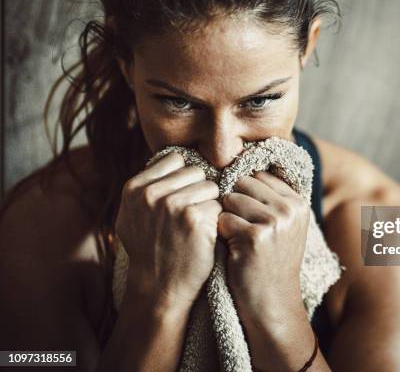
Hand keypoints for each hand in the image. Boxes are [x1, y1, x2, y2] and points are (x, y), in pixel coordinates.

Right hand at [115, 152, 221, 309]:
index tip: (185, 195)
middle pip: (196, 170)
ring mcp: (172, 204)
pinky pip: (219, 204)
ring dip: (211, 203)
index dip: (185, 177)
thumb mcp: (133, 215)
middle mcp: (150, 193)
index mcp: (134, 188)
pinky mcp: (194, 218)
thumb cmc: (150, 251)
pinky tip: (205, 235)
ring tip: (198, 225)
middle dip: (200, 190)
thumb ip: (148, 187)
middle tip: (193, 214)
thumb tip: (173, 159)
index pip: (175, 159)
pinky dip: (218, 219)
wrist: (159, 288)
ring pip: (210, 185)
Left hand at [218, 171, 310, 325]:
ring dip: (226, 219)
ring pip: (230, 199)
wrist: (272, 302)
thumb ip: (270, 196)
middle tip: (242, 230)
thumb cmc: (269, 262)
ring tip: (239, 240)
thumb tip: (241, 160)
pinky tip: (235, 250)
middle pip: (242, 182)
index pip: (259, 174)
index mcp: (298, 201)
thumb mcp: (282, 226)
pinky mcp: (256, 237)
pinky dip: (222, 235)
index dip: (245, 193)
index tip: (249, 217)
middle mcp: (290, 208)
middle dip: (234, 203)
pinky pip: (223, 219)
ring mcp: (275, 222)